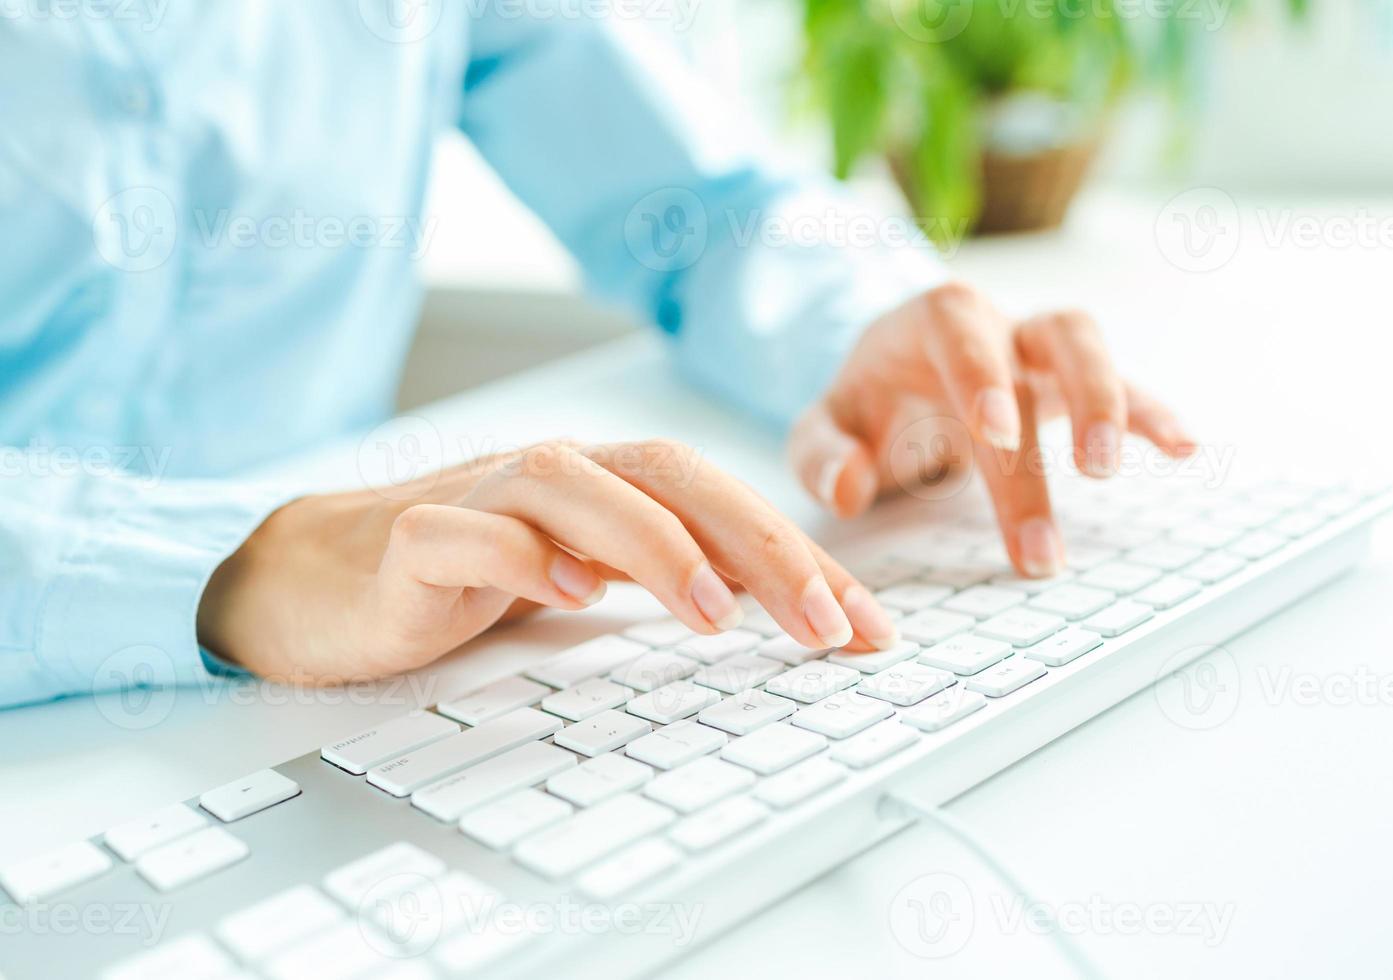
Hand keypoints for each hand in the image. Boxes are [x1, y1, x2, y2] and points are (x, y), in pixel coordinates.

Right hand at [199, 440, 898, 682]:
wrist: (324, 578)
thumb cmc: (473, 573)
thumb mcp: (592, 577)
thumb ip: (669, 578)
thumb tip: (787, 608)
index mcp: (608, 486)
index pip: (722, 499)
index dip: (802, 555)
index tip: (867, 629)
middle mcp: (556, 477)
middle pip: (670, 477)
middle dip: (761, 544)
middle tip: (824, 624)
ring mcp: (481, 497)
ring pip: (573, 484)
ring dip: (653, 543)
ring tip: (716, 612)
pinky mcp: (410, 540)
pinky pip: (464, 531)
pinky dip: (518, 553)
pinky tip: (567, 595)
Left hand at [789, 282, 1196, 576]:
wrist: (892, 381)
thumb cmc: (864, 404)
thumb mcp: (823, 428)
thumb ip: (820, 455)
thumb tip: (847, 488)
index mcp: (929, 320)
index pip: (961, 329)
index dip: (985, 374)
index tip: (998, 434)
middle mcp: (996, 324)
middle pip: (1052, 336)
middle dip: (1076, 402)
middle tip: (1089, 477)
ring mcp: (1037, 352)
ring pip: (1091, 350)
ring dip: (1116, 404)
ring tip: (1117, 469)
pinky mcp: (1067, 387)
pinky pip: (1122, 389)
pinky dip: (1152, 414)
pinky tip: (1185, 450)